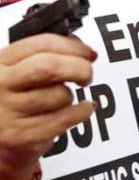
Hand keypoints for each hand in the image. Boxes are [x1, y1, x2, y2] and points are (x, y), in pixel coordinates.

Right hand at [0, 34, 95, 179]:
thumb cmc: (14, 102)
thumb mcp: (19, 73)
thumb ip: (48, 56)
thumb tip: (86, 52)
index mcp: (0, 62)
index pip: (42, 44)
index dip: (73, 46)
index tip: (88, 53)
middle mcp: (0, 84)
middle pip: (49, 67)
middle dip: (78, 68)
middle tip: (87, 75)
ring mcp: (7, 111)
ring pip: (58, 95)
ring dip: (72, 96)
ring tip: (66, 99)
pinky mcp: (19, 136)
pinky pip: (64, 119)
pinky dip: (82, 112)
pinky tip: (84, 108)